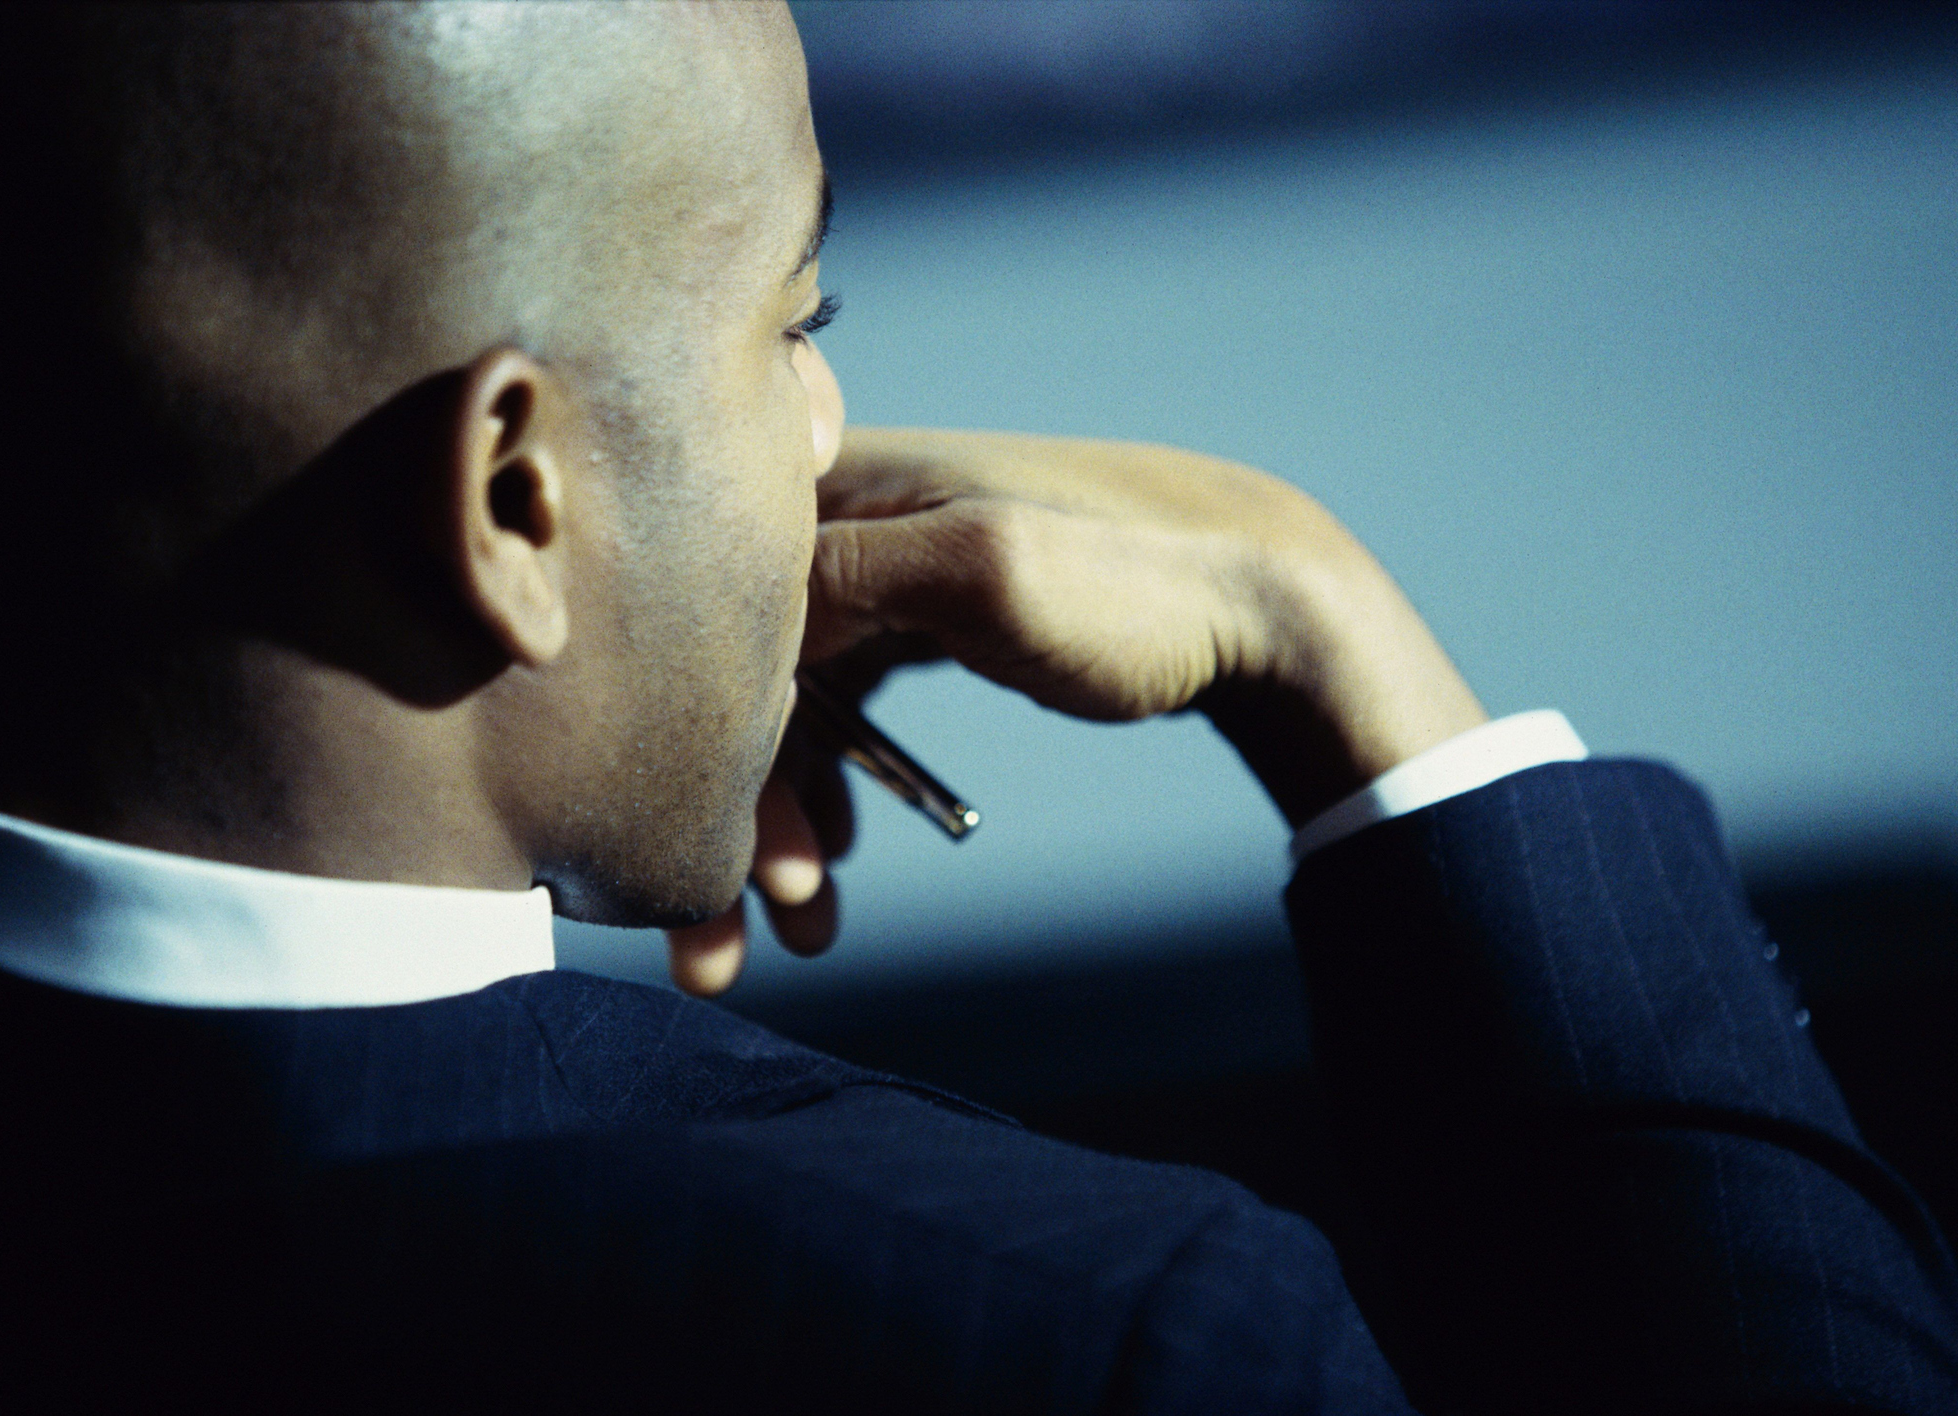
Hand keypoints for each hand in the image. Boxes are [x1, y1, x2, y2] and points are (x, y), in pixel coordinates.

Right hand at [669, 427, 1486, 994]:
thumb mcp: (985, 570)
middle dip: (730, 819)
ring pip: (785, 704)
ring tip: (806, 926)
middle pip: (736, 678)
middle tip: (728, 950)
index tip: (692, 872)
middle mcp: (839, 518)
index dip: (689, 750)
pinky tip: (837, 860)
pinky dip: (831, 786)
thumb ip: (844, 576)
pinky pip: (838, 705)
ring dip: (779, 821)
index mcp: (833, 483)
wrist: (1268, 600)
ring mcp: (882, 570)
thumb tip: (722, 613)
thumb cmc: (1136, 580)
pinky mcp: (922, 614)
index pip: (707, 617)